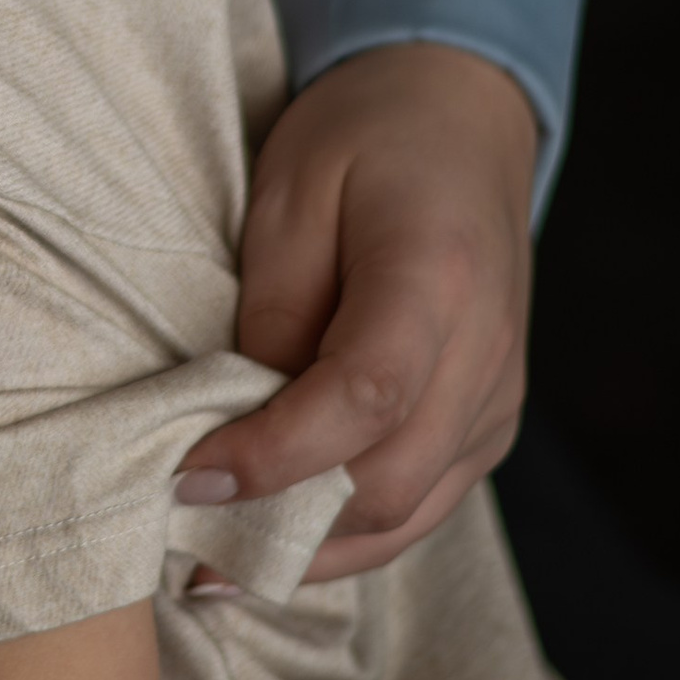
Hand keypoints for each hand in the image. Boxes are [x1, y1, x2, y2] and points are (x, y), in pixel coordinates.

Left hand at [178, 40, 536, 579]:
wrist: (460, 115)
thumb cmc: (365, 137)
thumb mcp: (291, 192)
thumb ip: (274, 312)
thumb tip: (240, 424)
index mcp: (438, 278)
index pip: (363, 398)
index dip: (272, 455)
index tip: (187, 476)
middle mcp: (488, 356)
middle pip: (388, 483)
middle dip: (280, 520)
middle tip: (180, 524)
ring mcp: (499, 400)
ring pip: (406, 518)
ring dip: (308, 550)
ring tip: (211, 564)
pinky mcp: (487, 424)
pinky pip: (420, 508)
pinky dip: (345, 537)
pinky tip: (274, 543)